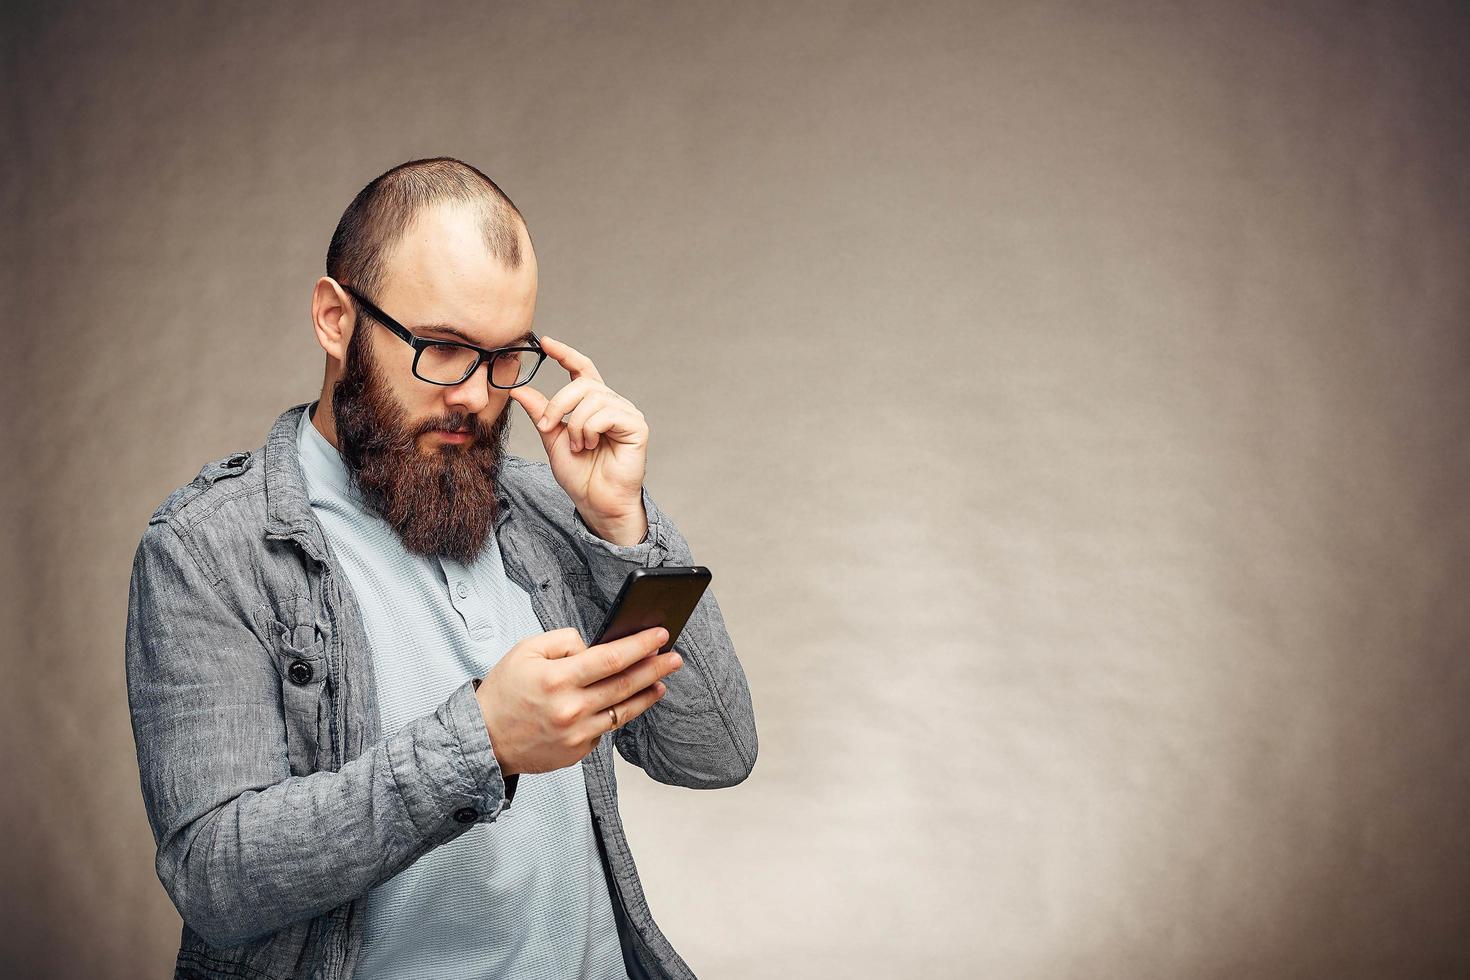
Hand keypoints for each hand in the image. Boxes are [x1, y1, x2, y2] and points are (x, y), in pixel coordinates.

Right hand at [474, 626, 682, 775]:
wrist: (484, 739)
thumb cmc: (504, 692)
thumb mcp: (525, 650)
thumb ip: (563, 641)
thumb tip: (594, 647)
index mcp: (557, 679)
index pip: (611, 658)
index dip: (640, 645)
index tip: (660, 635)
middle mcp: (571, 709)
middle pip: (626, 685)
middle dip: (656, 668)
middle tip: (675, 657)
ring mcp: (577, 734)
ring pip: (624, 711)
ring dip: (647, 694)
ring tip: (662, 681)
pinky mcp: (578, 751)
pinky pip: (605, 729)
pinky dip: (617, 714)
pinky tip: (626, 703)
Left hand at [507, 336, 648, 543]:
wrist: (596, 502)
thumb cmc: (580, 475)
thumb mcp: (552, 439)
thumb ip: (541, 413)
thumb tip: (518, 389)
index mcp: (593, 404)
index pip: (581, 368)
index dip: (565, 353)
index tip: (545, 342)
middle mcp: (612, 403)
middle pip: (581, 383)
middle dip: (558, 404)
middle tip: (548, 426)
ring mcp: (626, 413)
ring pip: (591, 398)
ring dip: (574, 424)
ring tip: (577, 446)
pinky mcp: (636, 426)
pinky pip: (605, 413)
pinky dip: (589, 430)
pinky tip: (591, 446)